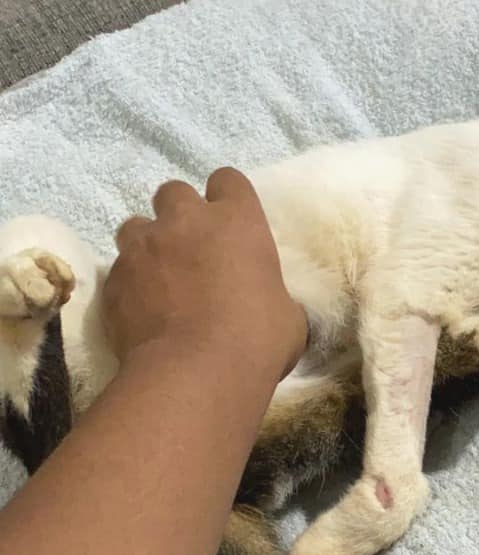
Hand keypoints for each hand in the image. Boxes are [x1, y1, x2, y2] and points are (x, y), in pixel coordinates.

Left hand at [104, 167, 306, 377]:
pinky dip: (129, 284)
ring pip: (135, 225)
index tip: (230, 226)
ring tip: (158, 277)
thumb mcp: (288, 317)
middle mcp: (187, 221)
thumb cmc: (258, 341)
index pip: (228, 180)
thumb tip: (271, 307)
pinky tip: (141, 310)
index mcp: (238, 222)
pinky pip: (118, 270)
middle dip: (180, 215)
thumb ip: (274, 296)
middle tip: (191, 249)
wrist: (198, 373)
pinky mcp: (114, 279)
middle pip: (174, 192)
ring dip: (147, 244)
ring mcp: (144, 247)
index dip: (227, 199)